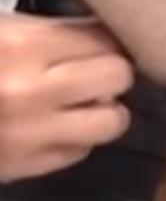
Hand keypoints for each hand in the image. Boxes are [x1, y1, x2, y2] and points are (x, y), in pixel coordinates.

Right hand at [0, 14, 132, 182]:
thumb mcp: (2, 33)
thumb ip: (48, 35)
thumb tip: (102, 40)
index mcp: (21, 45)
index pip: (102, 39)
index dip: (108, 41)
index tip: (105, 45)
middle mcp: (33, 90)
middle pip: (117, 76)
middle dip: (113, 72)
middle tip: (99, 74)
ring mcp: (33, 134)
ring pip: (113, 121)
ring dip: (106, 110)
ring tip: (87, 105)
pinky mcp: (28, 167)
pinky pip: (81, 151)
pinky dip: (77, 139)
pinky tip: (57, 128)